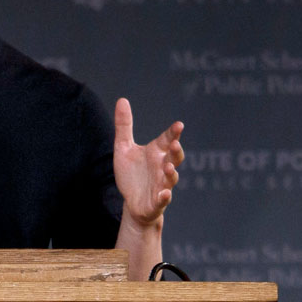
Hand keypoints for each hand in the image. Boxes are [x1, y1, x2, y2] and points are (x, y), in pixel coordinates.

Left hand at [113, 98, 182, 227]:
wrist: (131, 202)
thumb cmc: (132, 174)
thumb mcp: (124, 148)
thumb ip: (124, 126)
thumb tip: (122, 100)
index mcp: (157, 152)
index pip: (168, 139)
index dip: (174, 133)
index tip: (178, 125)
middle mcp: (163, 167)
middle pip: (175, 157)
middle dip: (177, 151)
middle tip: (175, 144)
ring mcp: (162, 184)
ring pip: (171, 178)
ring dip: (171, 173)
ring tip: (168, 167)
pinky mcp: (157, 202)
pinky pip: (163, 200)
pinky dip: (164, 197)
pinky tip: (164, 194)